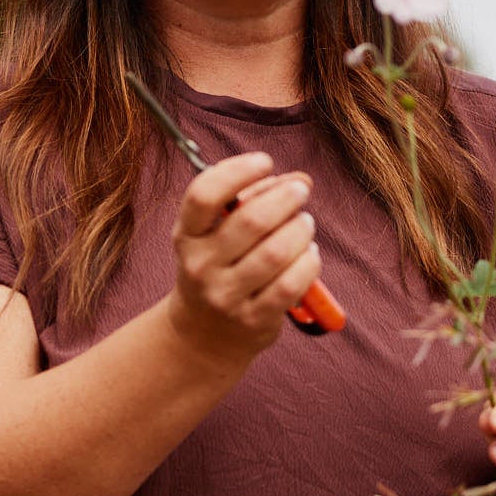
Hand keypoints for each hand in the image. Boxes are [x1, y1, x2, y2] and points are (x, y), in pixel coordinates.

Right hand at [165, 152, 321, 364]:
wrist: (203, 334)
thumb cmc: (220, 267)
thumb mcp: (219, 232)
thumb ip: (255, 198)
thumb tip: (301, 179)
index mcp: (187, 235)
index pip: (204, 195)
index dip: (238, 171)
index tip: (264, 161)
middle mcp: (200, 266)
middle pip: (251, 220)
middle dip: (285, 198)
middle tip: (301, 191)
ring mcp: (225, 296)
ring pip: (276, 252)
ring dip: (301, 230)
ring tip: (305, 224)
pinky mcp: (253, 319)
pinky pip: (290, 284)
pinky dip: (308, 262)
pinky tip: (309, 254)